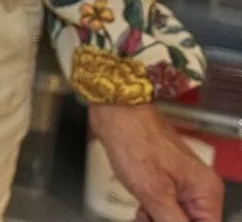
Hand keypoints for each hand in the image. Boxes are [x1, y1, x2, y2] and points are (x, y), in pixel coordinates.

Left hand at [90, 102, 223, 221]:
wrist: (114, 109)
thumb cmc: (133, 138)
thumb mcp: (153, 193)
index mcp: (205, 191)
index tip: (159, 221)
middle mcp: (199, 187)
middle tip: (146, 218)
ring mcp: (182, 181)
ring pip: (177, 216)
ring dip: (158, 219)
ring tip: (141, 214)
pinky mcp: (165, 176)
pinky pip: (166, 204)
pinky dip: (153, 211)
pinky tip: (140, 210)